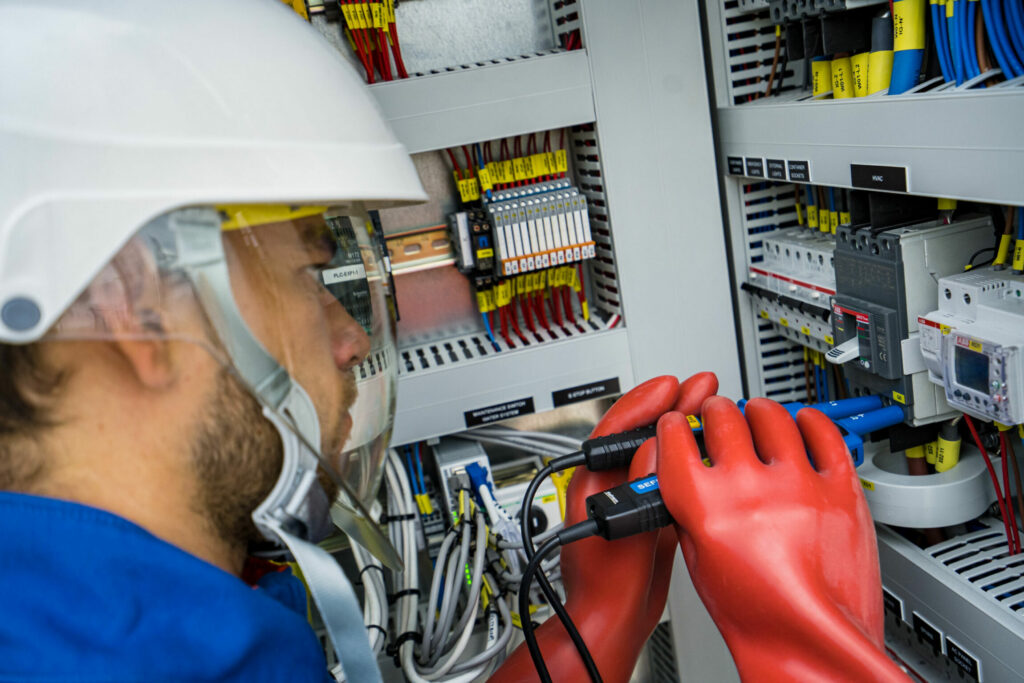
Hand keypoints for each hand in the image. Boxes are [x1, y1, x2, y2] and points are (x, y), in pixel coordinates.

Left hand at [492, 372, 717, 682]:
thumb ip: (636, 492)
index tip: (669, 384)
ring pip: (660, 450)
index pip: (615, 429)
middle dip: (672, 406)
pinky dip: (693, 457)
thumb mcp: (623, 536)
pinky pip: (673, 472)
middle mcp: (612, 483)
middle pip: (642, 433)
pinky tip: (713, 446)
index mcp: (592, 483)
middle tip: (702, 385)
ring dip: (685, 428)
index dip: (644, 402)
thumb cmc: (602, 589)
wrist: (613, 621)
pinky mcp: (652, 509)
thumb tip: (653, 444)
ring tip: (712, 406)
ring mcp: (632, 494)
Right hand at [656, 397, 907, 681]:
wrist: (814, 646)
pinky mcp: (840, 489)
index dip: (674, 427)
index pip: (676, 438)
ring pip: (772, 416)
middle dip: (713, 412)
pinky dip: (809, 420)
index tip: (678, 425)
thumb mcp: (698, 562)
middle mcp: (749, 488)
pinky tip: (801, 422)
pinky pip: (825, 434)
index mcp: (704, 507)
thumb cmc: (759, 618)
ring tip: (756, 413)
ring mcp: (798, 485)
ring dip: (757, 410)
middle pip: (722, 417)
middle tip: (715, 414)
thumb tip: (691, 478)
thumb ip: (692, 512)